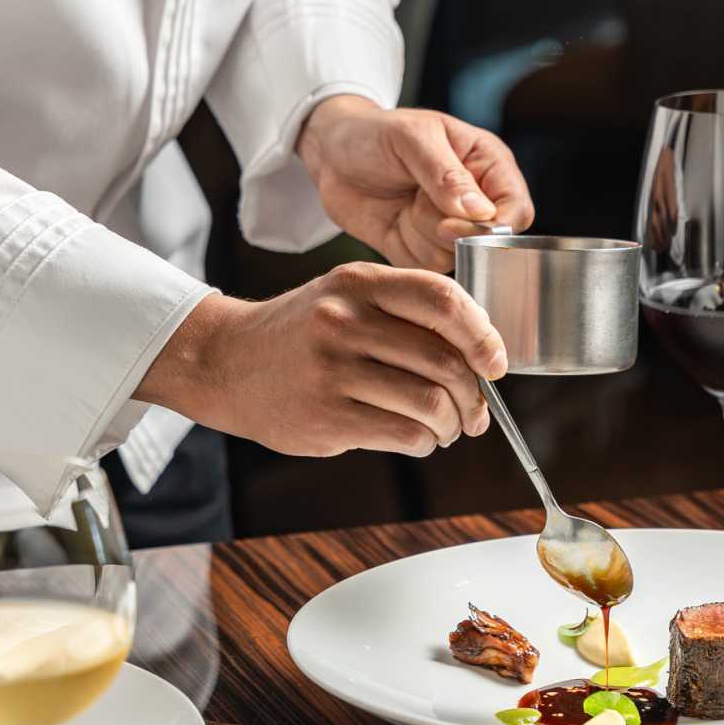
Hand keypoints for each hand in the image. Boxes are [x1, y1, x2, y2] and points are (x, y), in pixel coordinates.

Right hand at [136, 261, 508, 457]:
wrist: (227, 361)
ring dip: (451, 424)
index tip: (496, 361)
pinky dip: (424, 443)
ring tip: (446, 428)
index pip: (442, 298)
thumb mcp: (347, 296)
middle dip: (473, 395)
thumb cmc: (304, 331)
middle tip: (475, 412)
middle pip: (443, 360)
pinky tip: (419, 440)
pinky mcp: (324, 416)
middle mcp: (345, 320)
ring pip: (428, 403)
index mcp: (360, 281)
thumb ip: (406, 312)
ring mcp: (332, 369)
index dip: (482, 333)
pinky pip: (403, 434)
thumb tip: (480, 353)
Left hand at [296, 95, 533, 269]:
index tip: (451, 222)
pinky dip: (404, 249)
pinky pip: (426, 269)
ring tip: (403, 203)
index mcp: (487, 163)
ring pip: (454, 257)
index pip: (516, 209)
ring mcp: (450, 228)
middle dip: (446, 229)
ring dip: (421, 235)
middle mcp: (476, 200)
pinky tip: (393, 222)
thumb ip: (446, 174)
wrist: (331, 155)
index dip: (492, 225)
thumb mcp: (411, 138)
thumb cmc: (375, 133)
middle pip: (486, 242)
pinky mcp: (422, 250)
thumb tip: (481, 212)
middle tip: (414, 201)